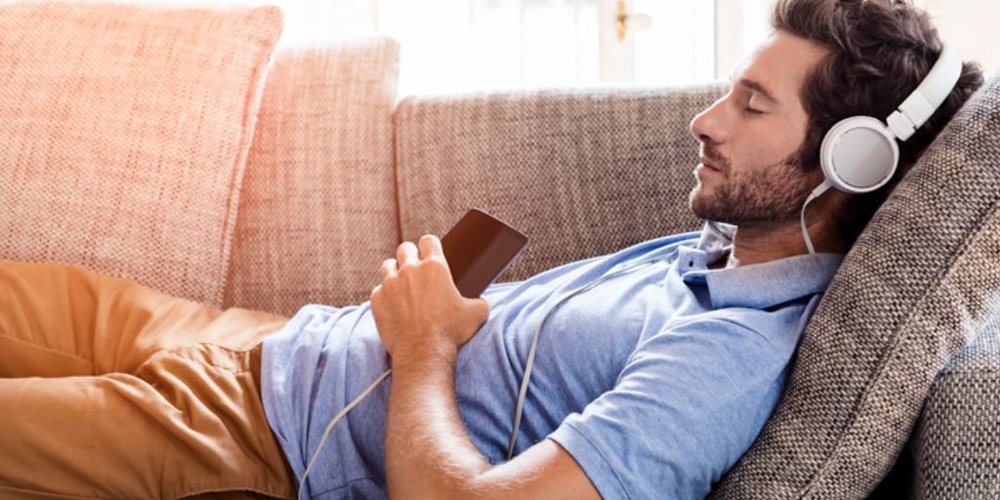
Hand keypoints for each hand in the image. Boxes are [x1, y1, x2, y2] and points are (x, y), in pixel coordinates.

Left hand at [371, 235, 489, 364]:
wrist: (423, 353)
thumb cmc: (451, 333)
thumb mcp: (477, 314)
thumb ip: (479, 301)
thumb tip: (480, 301)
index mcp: (435, 267)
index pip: (429, 240)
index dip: (430, 245)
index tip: (431, 251)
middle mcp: (410, 270)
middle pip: (405, 248)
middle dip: (411, 254)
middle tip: (416, 268)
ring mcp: (390, 284)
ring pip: (388, 265)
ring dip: (395, 270)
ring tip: (402, 283)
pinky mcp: (377, 299)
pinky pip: (378, 289)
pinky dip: (384, 294)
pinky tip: (392, 304)